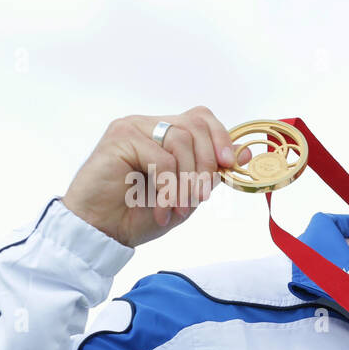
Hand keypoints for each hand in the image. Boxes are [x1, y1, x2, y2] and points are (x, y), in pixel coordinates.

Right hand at [61, 106, 241, 248]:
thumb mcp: (188, 194)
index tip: (228, 165)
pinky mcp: (119, 137)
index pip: (201, 118)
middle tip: (200, 197)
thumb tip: (245, 152)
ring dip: (186, 181)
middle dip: (206, 164)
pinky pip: (161, 157)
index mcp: (166, 134)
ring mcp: (133, 128)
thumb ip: (212, 172)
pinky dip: (167, 187)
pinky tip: (160, 208)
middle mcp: (149, 125)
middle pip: (195, 125)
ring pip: (180, 140)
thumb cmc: (140, 214)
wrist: (104, 231)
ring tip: (177, 208)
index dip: (221, 138)